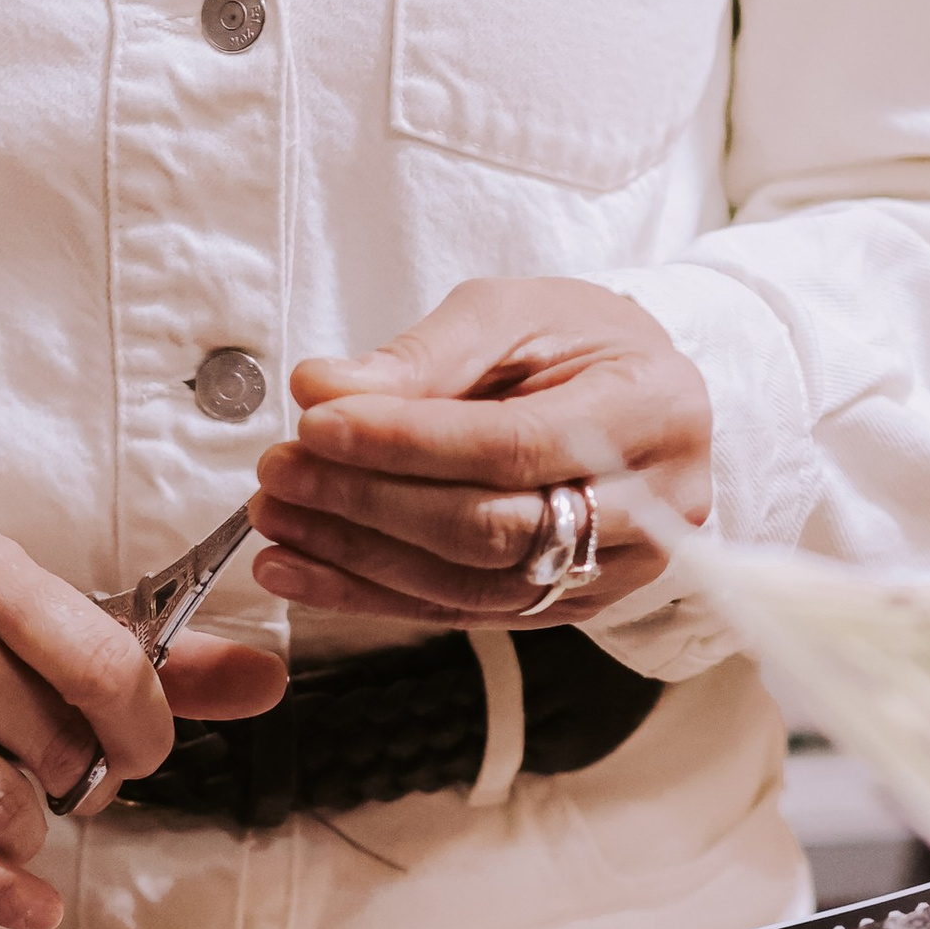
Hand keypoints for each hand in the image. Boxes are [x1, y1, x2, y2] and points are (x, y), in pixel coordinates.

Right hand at [0, 520, 285, 928]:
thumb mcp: (16, 624)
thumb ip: (146, 655)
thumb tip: (272, 676)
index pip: (102, 656)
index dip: (144, 727)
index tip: (139, 752)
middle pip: (54, 740)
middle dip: (78, 784)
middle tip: (54, 781)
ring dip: (24, 830)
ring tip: (2, 806)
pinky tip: (28, 904)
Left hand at [251, 278, 711, 625]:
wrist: (638, 397)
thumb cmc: (578, 343)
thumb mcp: (513, 313)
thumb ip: (423, 355)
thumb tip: (323, 389)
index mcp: (651, 412)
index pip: (512, 444)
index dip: (406, 443)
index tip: (316, 424)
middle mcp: (651, 508)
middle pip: (491, 529)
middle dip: (371, 504)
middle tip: (281, 474)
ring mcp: (616, 574)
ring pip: (472, 588)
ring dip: (359, 560)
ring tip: (278, 524)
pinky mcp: (572, 609)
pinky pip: (462, 615)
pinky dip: (373, 596)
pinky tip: (305, 572)